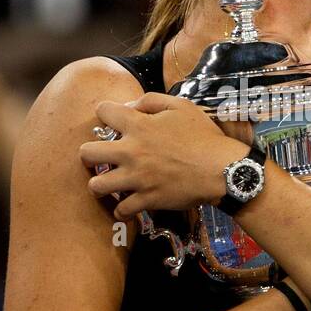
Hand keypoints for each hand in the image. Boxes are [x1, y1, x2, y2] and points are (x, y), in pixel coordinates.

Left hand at [80, 93, 244, 216]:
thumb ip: (151, 101)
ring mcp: (136, 178)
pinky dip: (122, 208)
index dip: (105, 114)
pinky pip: (121, 210)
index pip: (102, 112)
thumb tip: (128, 106)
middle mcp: (131, 152)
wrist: (223, 171)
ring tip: (109, 182)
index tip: (112, 122)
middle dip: (89, 153)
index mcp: (138, 125)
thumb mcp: (181, 106)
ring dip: (100, 184)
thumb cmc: (204, 136)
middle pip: (87, 153)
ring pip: (96, 186)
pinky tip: (127, 202)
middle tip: (100, 156)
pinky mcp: (146, 200)